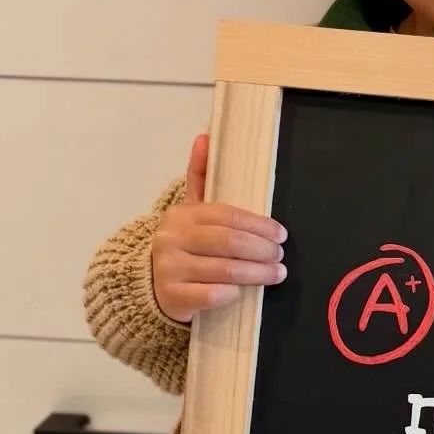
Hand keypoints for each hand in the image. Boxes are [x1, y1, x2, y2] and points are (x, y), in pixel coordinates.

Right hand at [151, 133, 286, 323]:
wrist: (153, 285)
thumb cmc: (184, 246)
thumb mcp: (190, 211)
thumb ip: (199, 176)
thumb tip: (205, 136)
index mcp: (182, 215)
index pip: (226, 215)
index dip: (257, 224)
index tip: (280, 233)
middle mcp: (172, 239)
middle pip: (227, 242)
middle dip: (261, 249)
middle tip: (280, 254)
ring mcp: (170, 269)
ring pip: (223, 270)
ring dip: (256, 273)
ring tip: (276, 273)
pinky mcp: (172, 297)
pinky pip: (209, 295)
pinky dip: (230, 293)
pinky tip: (245, 293)